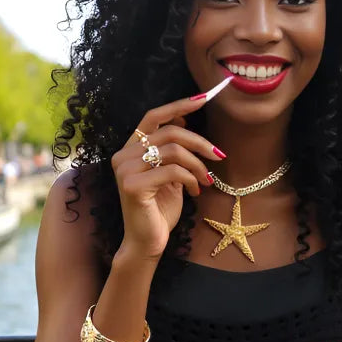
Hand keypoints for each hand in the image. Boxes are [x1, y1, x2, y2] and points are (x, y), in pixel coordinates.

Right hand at [111, 95, 223, 259]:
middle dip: (199, 142)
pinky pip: (172, 171)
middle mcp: (122, 155)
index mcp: (130, 149)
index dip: (179, 106)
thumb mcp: (170, 175)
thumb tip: (184, 122)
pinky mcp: (132, 185)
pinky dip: (190, 179)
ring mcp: (124, 170)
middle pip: (169, 132)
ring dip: (198, 164)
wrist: (148, 243)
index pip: (154, 117)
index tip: (204, 98)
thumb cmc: (160, 210)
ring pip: (173, 150)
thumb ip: (173, 152)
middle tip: (219, 155)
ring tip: (207, 180)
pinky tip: (195, 191)